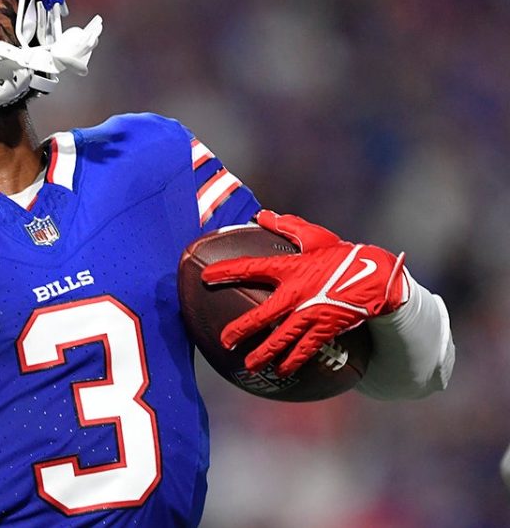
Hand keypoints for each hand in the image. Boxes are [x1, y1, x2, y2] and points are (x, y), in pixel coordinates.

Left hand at [202, 210, 407, 375]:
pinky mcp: (326, 328)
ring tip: (249, 365)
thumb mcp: (316, 237)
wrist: (379, 278)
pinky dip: (293, 360)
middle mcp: (297, 294)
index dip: (227, 271)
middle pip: (262, 314)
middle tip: (224, 341)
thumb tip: (262, 215)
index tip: (206, 277)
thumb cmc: (344, 255)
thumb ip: (287, 226)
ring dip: (264, 353)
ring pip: (282, 338)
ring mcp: (311, 314)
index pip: (251, 268)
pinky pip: (306, 348)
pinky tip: (282, 370)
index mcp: (290, 268)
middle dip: (241, 329)